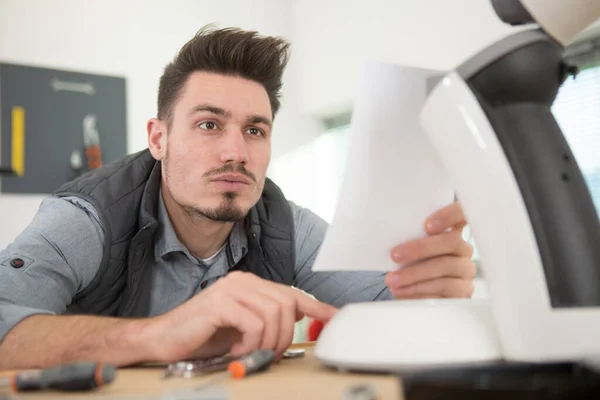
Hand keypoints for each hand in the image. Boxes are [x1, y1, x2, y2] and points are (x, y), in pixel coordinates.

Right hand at [145, 271, 336, 361]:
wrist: (163, 339)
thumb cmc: (202, 337)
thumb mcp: (242, 331)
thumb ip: (265, 325)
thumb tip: (294, 331)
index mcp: (251, 286)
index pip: (292, 294)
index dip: (317, 308)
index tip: (335, 319)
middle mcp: (243, 281)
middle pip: (286, 305)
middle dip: (283, 337)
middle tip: (266, 354)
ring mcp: (231, 289)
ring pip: (274, 314)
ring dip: (267, 342)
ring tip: (250, 354)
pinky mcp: (220, 302)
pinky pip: (254, 323)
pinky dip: (250, 344)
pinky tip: (236, 351)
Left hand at [384, 201, 475, 298]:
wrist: (415, 297)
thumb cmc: (411, 267)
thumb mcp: (409, 252)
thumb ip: (409, 239)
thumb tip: (391, 233)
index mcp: (451, 231)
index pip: (461, 214)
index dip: (451, 215)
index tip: (427, 225)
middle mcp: (463, 249)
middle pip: (451, 241)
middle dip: (420, 248)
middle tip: (395, 255)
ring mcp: (466, 270)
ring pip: (446, 266)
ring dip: (415, 273)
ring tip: (393, 279)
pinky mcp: (464, 291)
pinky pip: (444, 287)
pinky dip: (420, 288)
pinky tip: (403, 289)